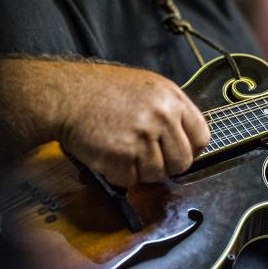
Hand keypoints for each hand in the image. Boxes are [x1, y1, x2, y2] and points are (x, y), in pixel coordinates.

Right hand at [57, 64, 209, 186]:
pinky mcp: (120, 155)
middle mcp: (161, 117)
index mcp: (172, 99)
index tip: (177, 152)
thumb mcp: (149, 88)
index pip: (201, 137)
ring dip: (141, 171)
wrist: (66, 94)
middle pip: (183, 162)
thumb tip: (189, 141)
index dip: (190, 149)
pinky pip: (131, 180)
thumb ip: (172, 111)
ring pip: (158, 175)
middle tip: (148, 157)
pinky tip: (110, 155)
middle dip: (167, 165)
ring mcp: (142, 136)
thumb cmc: (104, 91)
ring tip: (125, 151)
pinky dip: (119, 174)